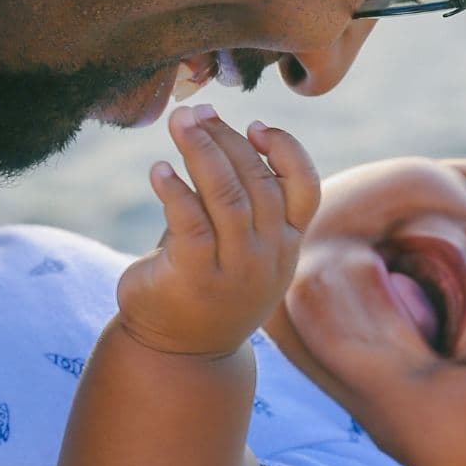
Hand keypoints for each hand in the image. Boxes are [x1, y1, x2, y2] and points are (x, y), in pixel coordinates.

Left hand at [115, 105, 319, 356]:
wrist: (179, 353)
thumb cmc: (205, 284)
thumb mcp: (236, 244)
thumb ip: (237, 197)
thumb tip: (215, 129)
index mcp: (287, 243)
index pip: (306, 187)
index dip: (286, 150)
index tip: (255, 125)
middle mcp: (269, 255)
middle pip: (259, 182)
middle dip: (227, 139)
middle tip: (196, 112)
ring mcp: (237, 269)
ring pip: (227, 195)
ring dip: (201, 150)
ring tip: (179, 122)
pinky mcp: (196, 277)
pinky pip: (190, 221)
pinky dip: (175, 189)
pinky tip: (159, 170)